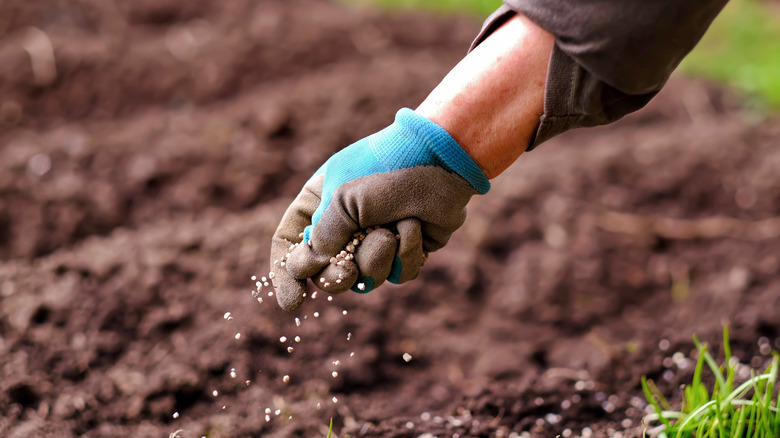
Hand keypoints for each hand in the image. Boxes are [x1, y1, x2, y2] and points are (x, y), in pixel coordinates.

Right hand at [270, 108, 489, 310]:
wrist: (442, 160)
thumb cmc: (387, 169)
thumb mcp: (343, 199)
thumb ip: (322, 237)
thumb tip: (305, 269)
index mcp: (319, 204)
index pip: (290, 244)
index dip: (286, 275)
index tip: (293, 302)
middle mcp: (345, 225)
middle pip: (326, 274)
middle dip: (338, 277)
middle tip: (347, 272)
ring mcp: (376, 240)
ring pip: (365, 279)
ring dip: (377, 258)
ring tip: (391, 230)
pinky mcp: (406, 250)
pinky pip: (398, 275)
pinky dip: (406, 254)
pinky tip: (415, 227)